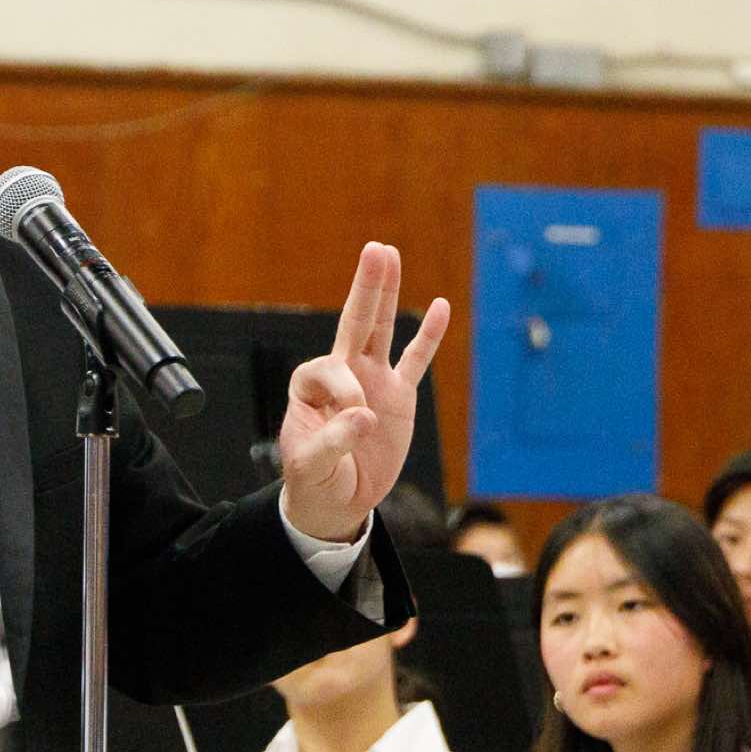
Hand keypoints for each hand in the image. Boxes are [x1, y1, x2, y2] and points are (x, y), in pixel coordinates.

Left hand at [278, 242, 449, 542]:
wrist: (336, 502)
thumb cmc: (315, 481)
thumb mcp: (312, 466)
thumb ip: (334, 440)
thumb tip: (366, 415)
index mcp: (310, 386)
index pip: (330, 370)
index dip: (345, 392)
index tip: (356, 422)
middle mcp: (340, 373)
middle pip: (354, 322)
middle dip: (365, 288)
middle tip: (375, 249)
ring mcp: (371, 380)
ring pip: (380, 330)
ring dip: (386, 294)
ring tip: (389, 254)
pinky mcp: (397, 396)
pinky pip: (415, 360)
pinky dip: (427, 336)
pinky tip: (440, 306)